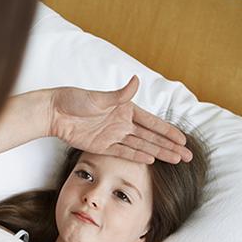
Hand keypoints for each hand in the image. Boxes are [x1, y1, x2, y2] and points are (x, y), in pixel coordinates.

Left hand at [48, 76, 192, 163]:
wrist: (55, 113)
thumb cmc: (75, 100)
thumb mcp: (99, 97)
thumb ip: (119, 94)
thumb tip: (136, 80)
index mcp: (126, 109)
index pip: (153, 122)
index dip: (168, 131)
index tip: (183, 139)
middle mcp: (122, 123)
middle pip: (151, 137)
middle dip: (170, 146)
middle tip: (187, 156)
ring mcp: (113, 136)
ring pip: (141, 146)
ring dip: (158, 153)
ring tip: (175, 159)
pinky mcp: (102, 146)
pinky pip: (123, 152)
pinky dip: (137, 156)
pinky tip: (151, 160)